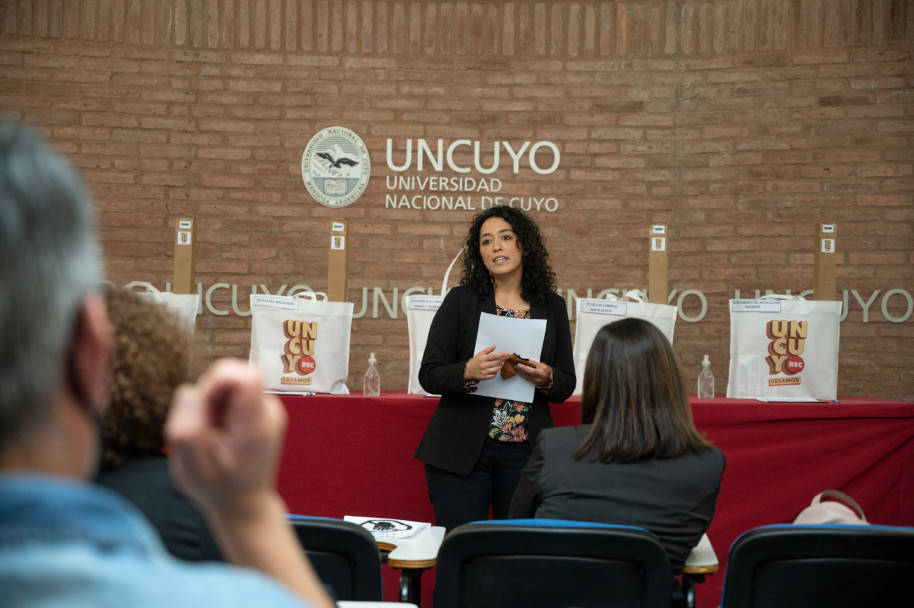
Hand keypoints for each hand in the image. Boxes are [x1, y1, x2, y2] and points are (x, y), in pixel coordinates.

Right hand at [165, 359, 286, 518]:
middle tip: (204, 432)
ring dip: (208, 404)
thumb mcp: (192, 470)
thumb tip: (189, 392)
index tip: (203, 411)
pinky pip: (229, 392)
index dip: (213, 383)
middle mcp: (268, 409)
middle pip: (228, 374)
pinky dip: (216, 408)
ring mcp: (267, 405)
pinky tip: (217, 433)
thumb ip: (187, 431)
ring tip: (211, 436)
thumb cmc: (217, 489)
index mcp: (256, 425)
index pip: (244, 376)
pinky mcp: (258, 406)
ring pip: (226, 381)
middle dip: (205, 397)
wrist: (244, 502)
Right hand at [464, 345, 510, 380]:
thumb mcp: (480, 354)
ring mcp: (484, 371)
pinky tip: (496, 369)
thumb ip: (488, 350)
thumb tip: (494, 346)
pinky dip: (496, 372)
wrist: (468, 370)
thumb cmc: (475, 361)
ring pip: (496, 369)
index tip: (507, 354)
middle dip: (503, 359)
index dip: (502, 355)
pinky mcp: (485, 377)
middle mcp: (484, 365)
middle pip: (496, 362)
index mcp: (483, 358)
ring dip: (500, 366)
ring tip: (500, 363)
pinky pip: (493, 375)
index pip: (494, 356)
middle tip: (506, 357)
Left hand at [516, 359, 552, 387]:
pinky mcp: (533, 382)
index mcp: (541, 370)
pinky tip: (518, 372)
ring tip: (515, 367)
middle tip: (515, 364)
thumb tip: (526, 361)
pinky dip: (522, 375)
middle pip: (528, 372)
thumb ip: (534, 363)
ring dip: (520, 371)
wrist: (549, 380)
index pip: (532, 367)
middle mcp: (538, 376)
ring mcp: (535, 380)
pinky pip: (526, 378)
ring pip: (526, 375)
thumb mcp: (541, 365)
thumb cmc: (545, 371)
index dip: (525, 366)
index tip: (519, 363)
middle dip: (521, 368)